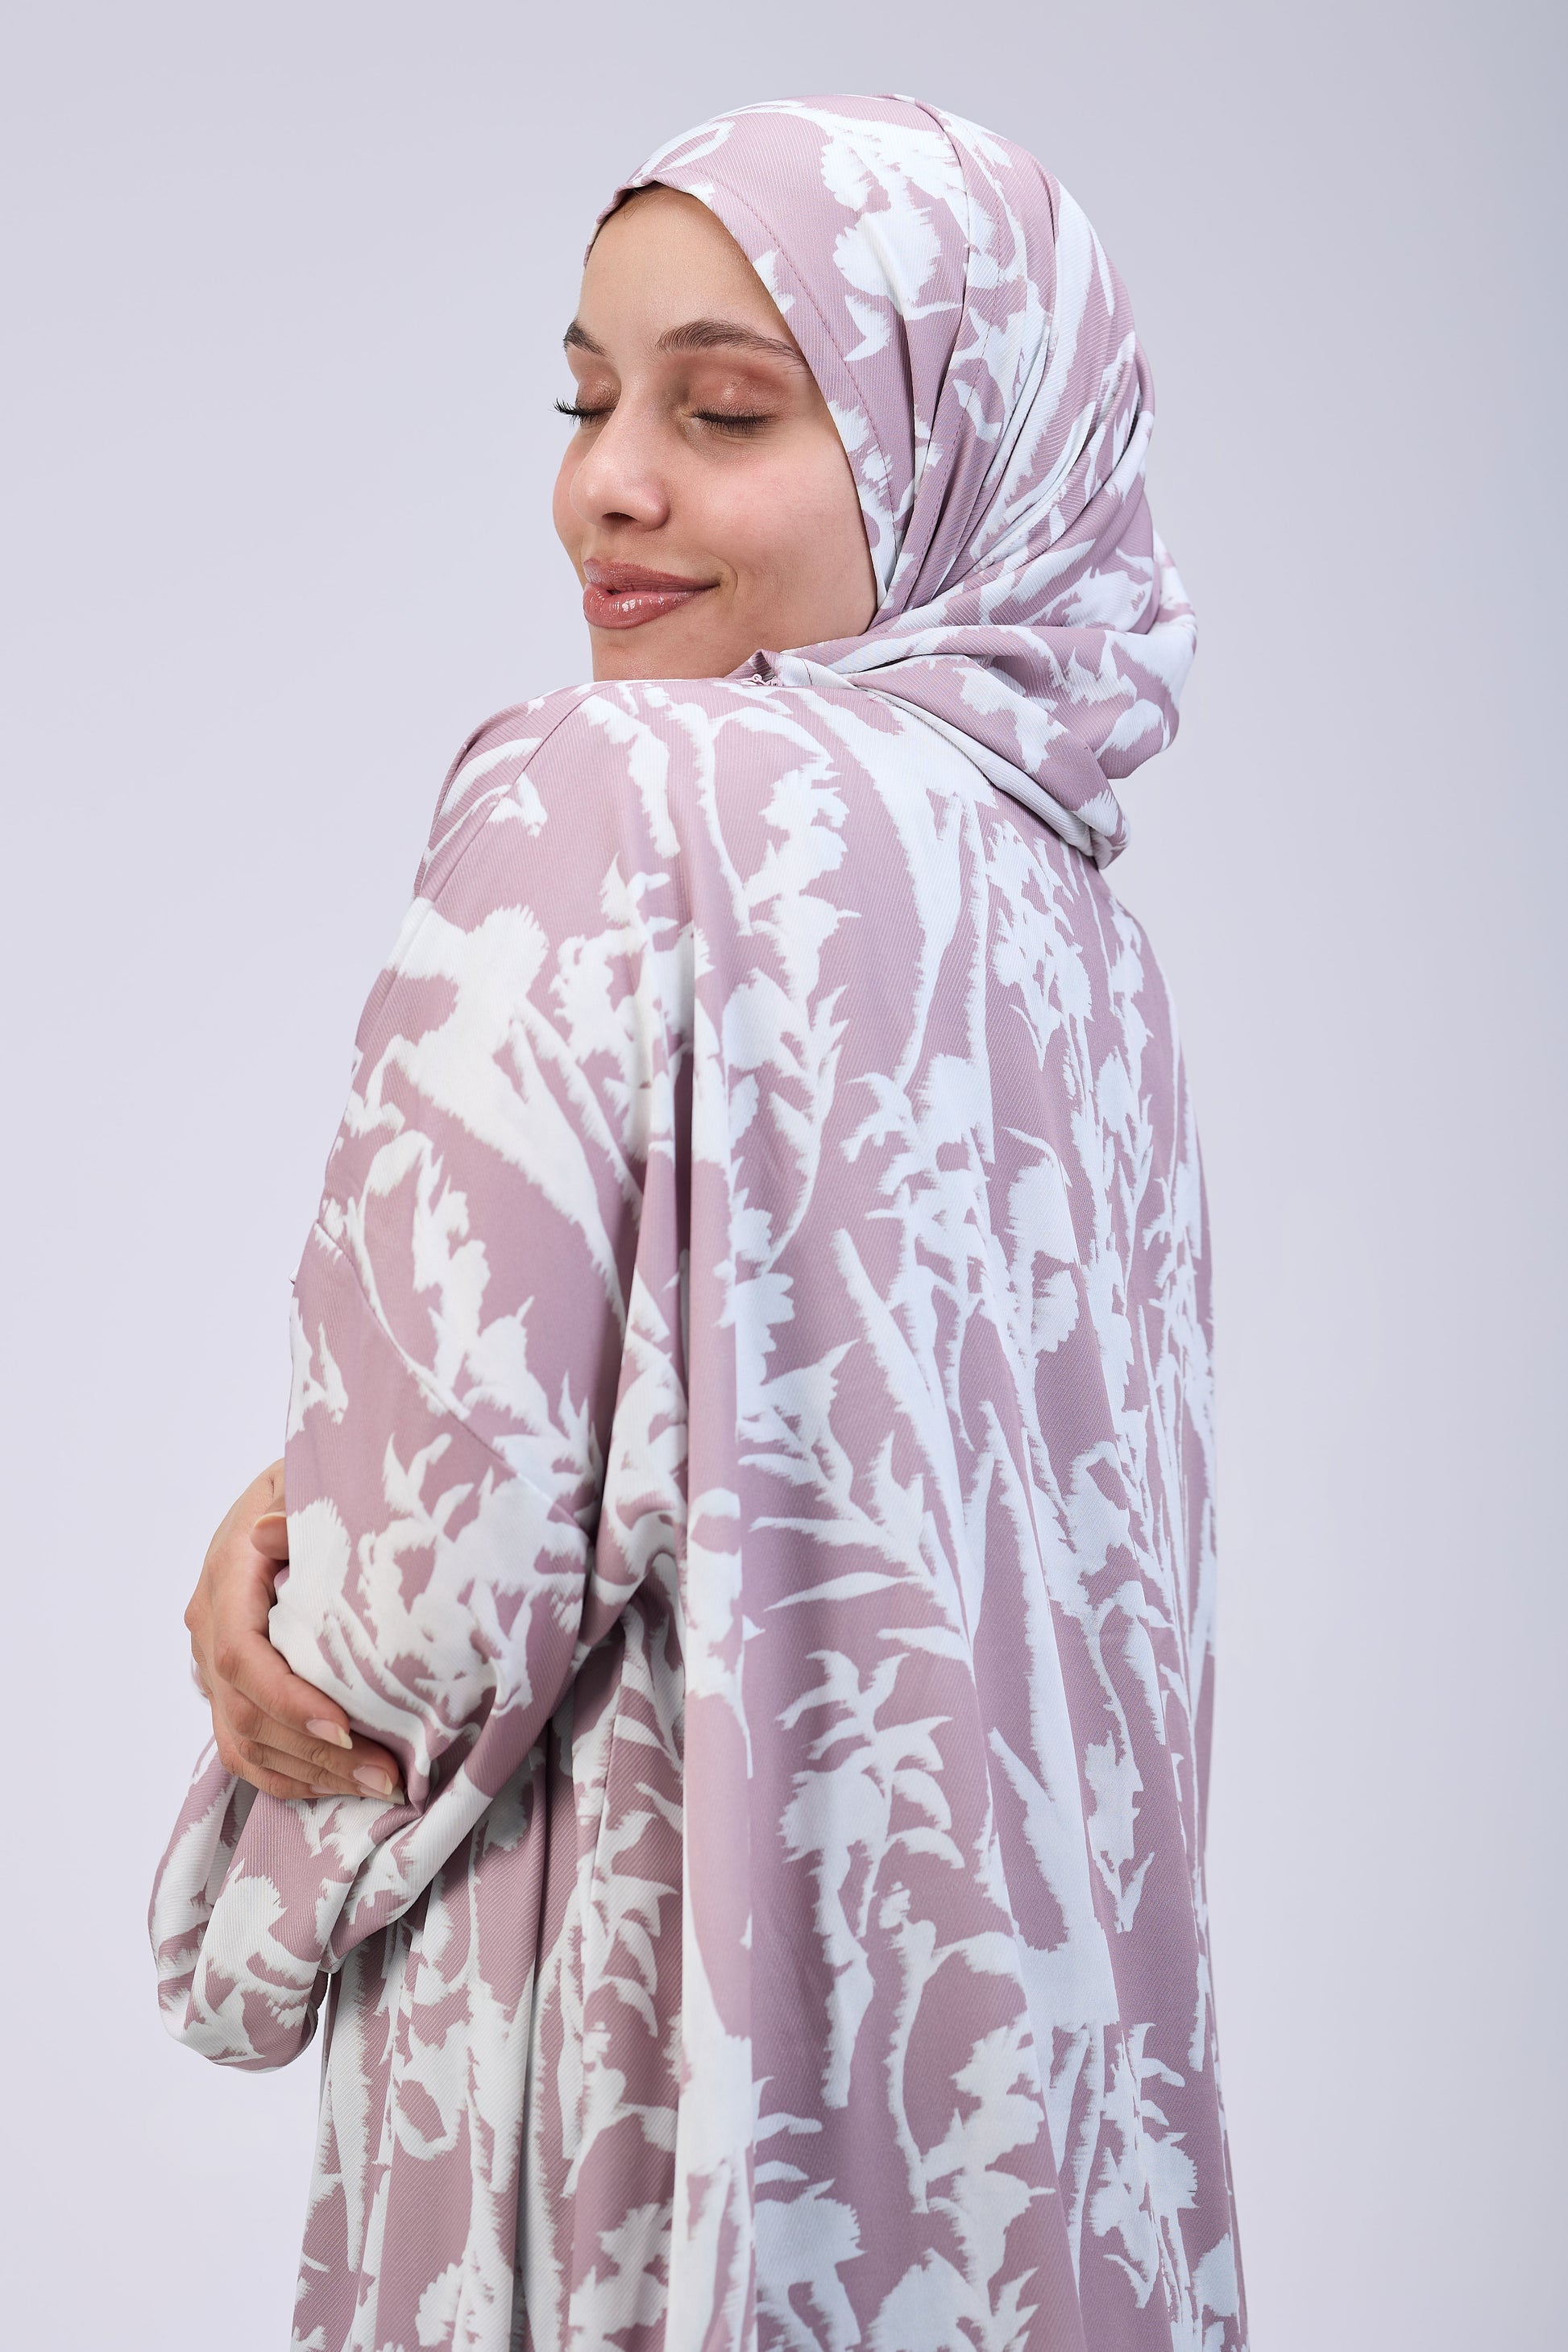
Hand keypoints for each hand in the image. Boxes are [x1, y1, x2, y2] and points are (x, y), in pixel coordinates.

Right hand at [185, 1459, 404, 1802]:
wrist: (285, 1491)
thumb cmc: (314, 1483)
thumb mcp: (308, 1480)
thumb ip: (296, 1509)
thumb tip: (270, 1531)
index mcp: (228, 1572)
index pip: (242, 1654)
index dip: (289, 1700)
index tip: (345, 1729)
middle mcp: (210, 1622)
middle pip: (246, 1711)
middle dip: (317, 1752)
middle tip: (388, 1773)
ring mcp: (212, 1658)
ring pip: (244, 1741)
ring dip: (312, 1774)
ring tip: (381, 1786)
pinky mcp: (227, 1684)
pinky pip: (246, 1748)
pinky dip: (291, 1776)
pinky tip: (342, 1785)